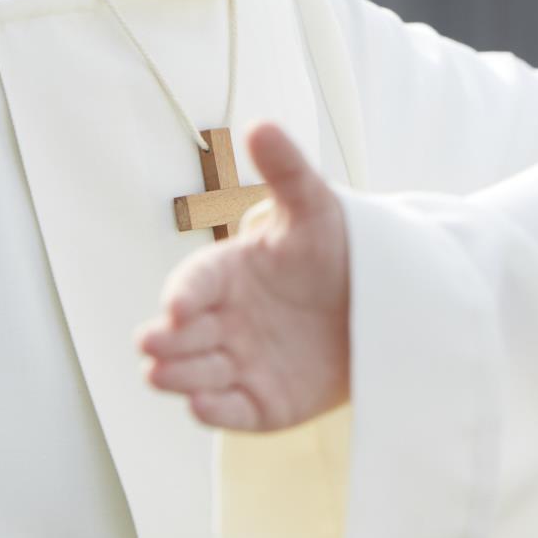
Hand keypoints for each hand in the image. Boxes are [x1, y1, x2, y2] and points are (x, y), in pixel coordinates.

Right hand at [137, 123, 350, 431]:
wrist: (381, 302)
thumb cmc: (339, 249)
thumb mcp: (318, 208)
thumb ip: (288, 171)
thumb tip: (261, 124)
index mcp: (227, 273)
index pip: (193, 283)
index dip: (183, 294)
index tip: (179, 306)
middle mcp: (224, 320)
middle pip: (180, 336)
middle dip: (165, 341)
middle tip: (156, 344)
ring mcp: (239, 361)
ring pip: (194, 375)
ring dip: (180, 376)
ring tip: (169, 376)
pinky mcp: (262, 401)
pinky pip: (230, 412)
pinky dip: (215, 412)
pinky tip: (204, 407)